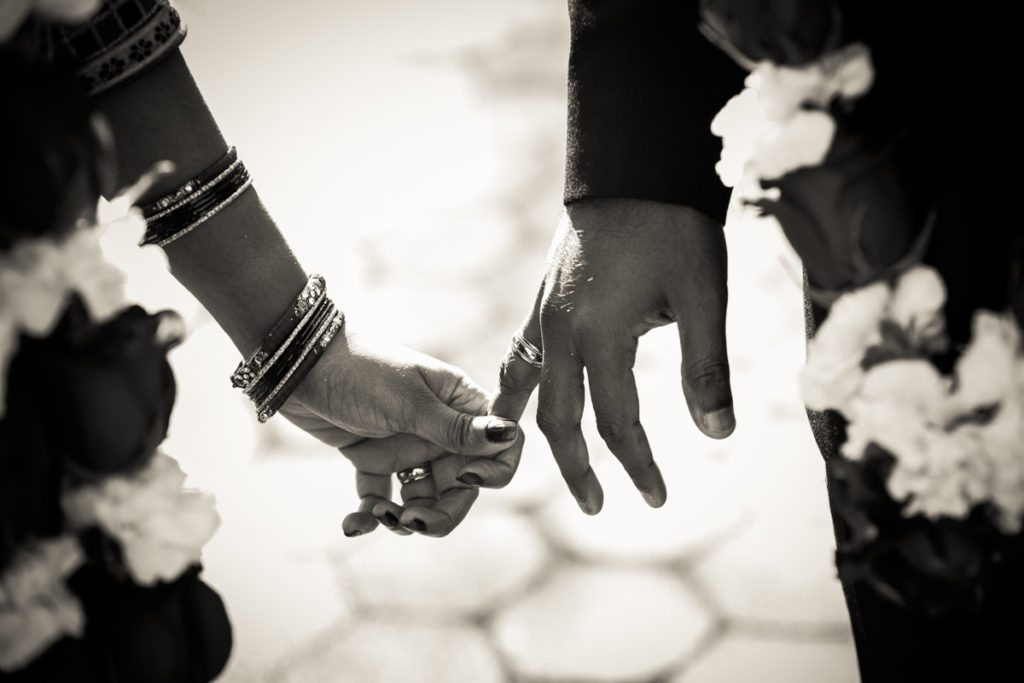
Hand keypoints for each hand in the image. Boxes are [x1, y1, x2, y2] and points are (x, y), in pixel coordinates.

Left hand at [281, 324, 519, 536]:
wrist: (299, 362)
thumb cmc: (361, 370)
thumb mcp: (409, 401)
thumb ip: (454, 427)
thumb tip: (508, 436)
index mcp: (459, 405)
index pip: (499, 445)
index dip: (492, 471)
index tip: (464, 478)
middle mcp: (439, 429)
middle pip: (461, 486)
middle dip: (442, 512)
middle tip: (412, 523)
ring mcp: (407, 446)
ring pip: (424, 500)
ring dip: (406, 518)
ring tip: (379, 516)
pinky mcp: (373, 460)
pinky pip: (383, 498)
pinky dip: (371, 515)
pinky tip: (353, 523)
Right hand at [481, 198, 734, 513]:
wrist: (636, 166)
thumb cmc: (675, 226)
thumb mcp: (703, 295)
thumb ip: (706, 368)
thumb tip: (717, 435)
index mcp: (600, 335)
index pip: (616, 421)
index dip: (637, 464)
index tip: (656, 498)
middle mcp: (561, 331)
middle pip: (561, 418)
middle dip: (578, 467)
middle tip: (597, 506)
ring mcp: (545, 313)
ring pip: (527, 386)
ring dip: (533, 429)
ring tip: (521, 458)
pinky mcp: (544, 297)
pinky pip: (519, 351)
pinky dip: (516, 382)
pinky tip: (516, 396)